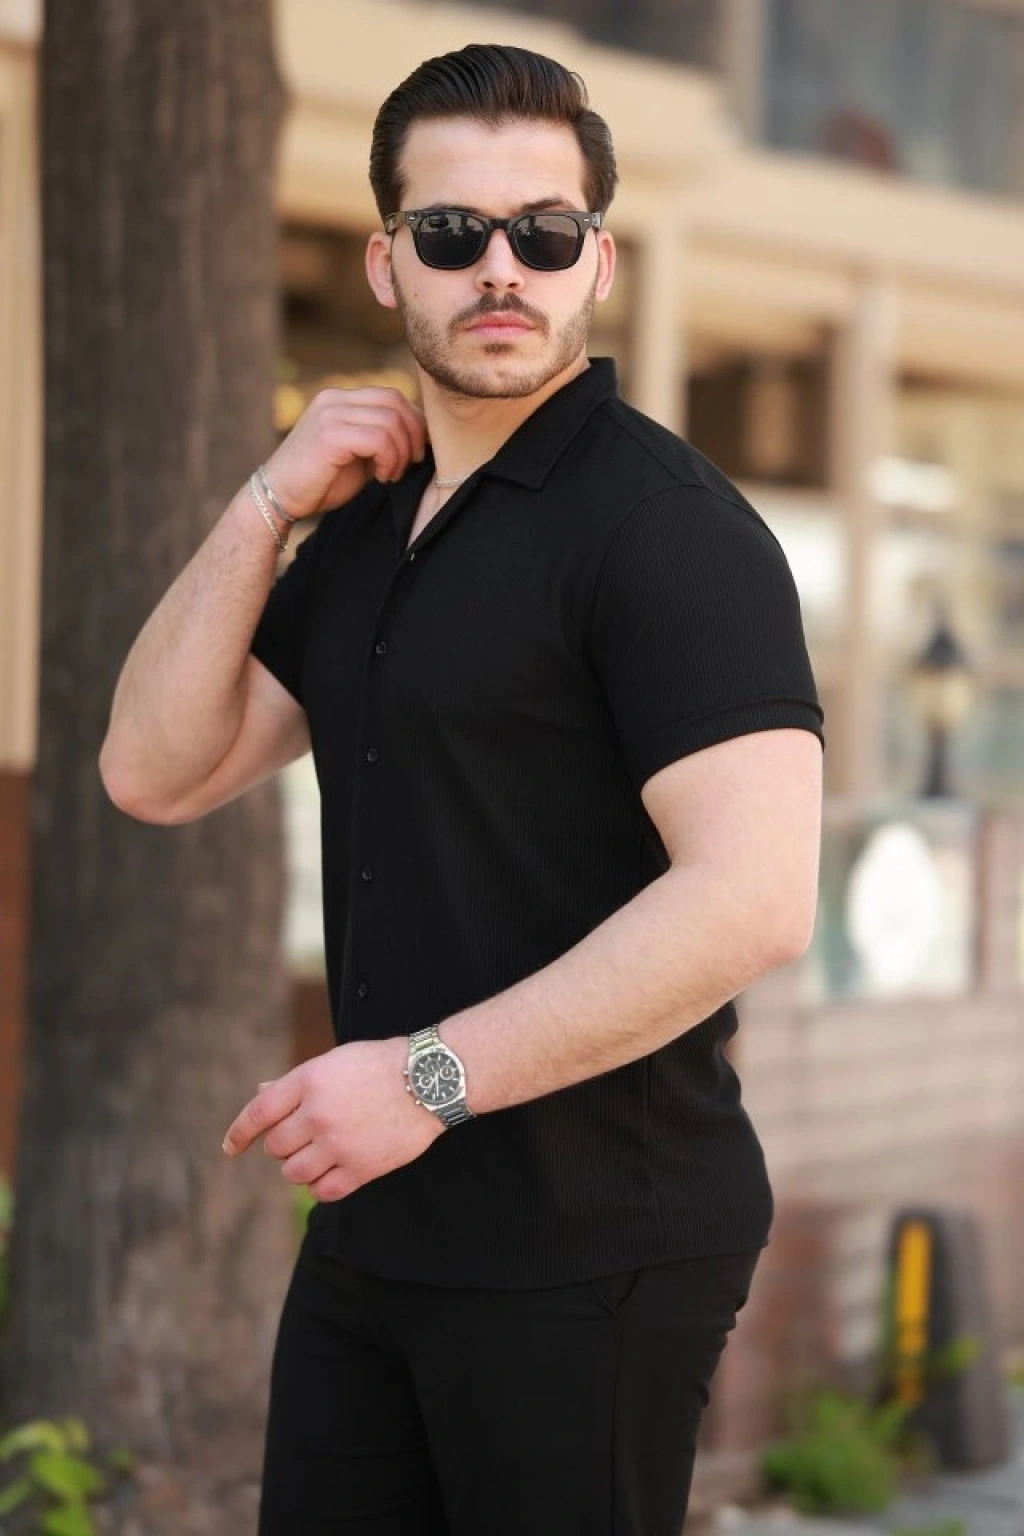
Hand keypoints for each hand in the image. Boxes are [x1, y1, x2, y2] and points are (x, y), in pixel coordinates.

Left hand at [221, 1037, 443, 1200]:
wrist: (428, 1080)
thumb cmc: (379, 1066)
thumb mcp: (333, 1063)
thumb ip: (295, 1083)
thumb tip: (259, 1094)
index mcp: (308, 1081)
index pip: (257, 1114)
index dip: (239, 1133)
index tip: (231, 1147)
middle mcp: (317, 1114)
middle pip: (275, 1147)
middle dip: (284, 1144)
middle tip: (306, 1135)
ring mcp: (338, 1144)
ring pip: (293, 1173)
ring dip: (300, 1166)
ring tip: (320, 1152)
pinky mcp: (359, 1169)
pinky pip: (321, 1191)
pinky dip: (320, 1185)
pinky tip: (332, 1170)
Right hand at [263, 386, 428, 519]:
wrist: (278, 498)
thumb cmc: (319, 481)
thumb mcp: (356, 453)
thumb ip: (380, 438)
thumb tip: (420, 436)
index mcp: (340, 398)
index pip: (391, 395)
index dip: (413, 422)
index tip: (416, 451)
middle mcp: (334, 399)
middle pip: (395, 402)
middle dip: (413, 435)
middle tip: (410, 463)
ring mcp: (330, 414)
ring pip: (390, 421)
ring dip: (400, 453)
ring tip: (390, 474)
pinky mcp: (330, 435)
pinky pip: (379, 439)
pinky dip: (389, 460)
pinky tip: (381, 477)